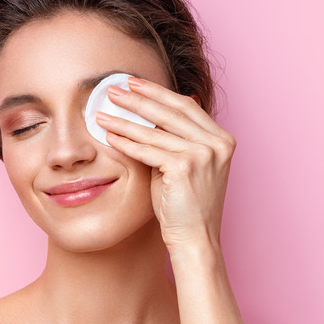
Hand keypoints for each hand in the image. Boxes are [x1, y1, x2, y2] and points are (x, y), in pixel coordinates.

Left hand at [96, 76, 235, 249]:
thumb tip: (155, 113)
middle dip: (138, 98)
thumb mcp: (185, 166)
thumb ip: (175, 140)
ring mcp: (203, 154)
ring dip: (124, 121)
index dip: (158, 92)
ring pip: (154, 131)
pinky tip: (108, 136)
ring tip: (101, 114)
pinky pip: (147, 150)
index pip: (185, 106)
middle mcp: (217, 143)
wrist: (195, 239)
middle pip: (170, 111)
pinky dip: (126, 142)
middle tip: (113, 89)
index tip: (134, 83)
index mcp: (222, 139)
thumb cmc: (186, 206)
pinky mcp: (185, 167)